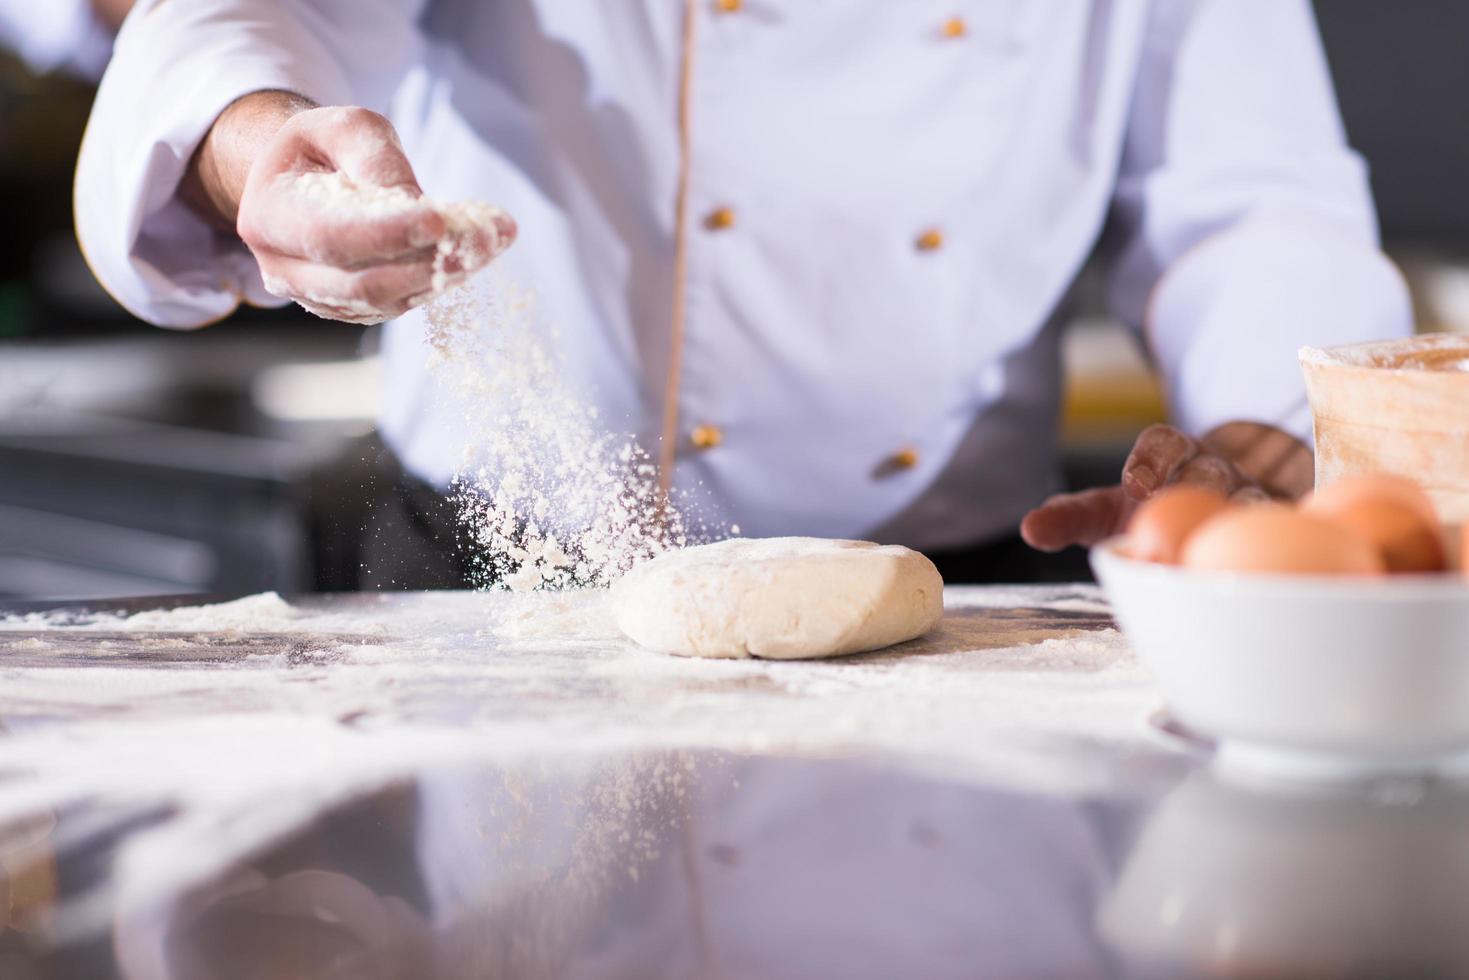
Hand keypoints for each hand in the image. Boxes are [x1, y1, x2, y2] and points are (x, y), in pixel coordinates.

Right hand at [183, 94, 515, 323]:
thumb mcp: (344, 128)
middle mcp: (284, 270)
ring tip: (492, 239)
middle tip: (487, 236)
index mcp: (268, 217)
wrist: (304, 181)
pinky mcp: (352, 310)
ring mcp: (318, 297)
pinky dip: (441, 281)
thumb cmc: (324, 148)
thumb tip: (413, 202)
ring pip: (388, 301)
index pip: (331, 237)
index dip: (388, 233)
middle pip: (364, 282)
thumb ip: (375, 158)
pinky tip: (474, 253)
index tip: (443, 218)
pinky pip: (400, 305)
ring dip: (446, 274)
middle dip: (430, 261)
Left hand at [1020, 421, 1311, 551]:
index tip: (1134, 483)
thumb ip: (1069, 517)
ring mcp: (1254, 494)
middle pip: (1210, 464)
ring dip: (1239, 516)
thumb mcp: (1106, 512)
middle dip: (1193, 481)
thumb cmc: (1149, 511)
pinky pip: (1290, 527)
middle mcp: (1215, 468)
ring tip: (1222, 542)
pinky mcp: (1283, 525)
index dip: (1149, 456)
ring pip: (1254, 496)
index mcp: (1170, 456)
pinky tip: (1272, 569)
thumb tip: (1030, 528)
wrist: (1211, 517)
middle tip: (1173, 510)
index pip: (1162, 440)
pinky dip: (1284, 539)